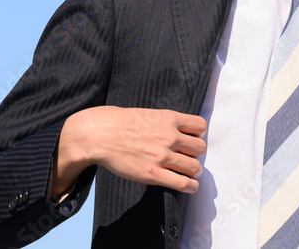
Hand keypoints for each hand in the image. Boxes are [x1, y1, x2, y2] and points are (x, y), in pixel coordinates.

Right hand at [50, 106, 206, 197]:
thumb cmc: (118, 122)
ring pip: (194, 167)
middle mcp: (169, 136)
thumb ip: (164, 121)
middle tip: (187, 157)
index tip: (191, 139)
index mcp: (168, 118)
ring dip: (193, 171)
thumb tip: (175, 129)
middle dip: (195, 153)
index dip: (197, 134)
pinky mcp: (154, 173)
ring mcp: (163, 155)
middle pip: (199, 148)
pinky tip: (188, 186)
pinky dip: (190, 186)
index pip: (200, 126)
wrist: (98, 135)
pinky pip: (183, 183)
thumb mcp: (146, 113)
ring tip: (188, 172)